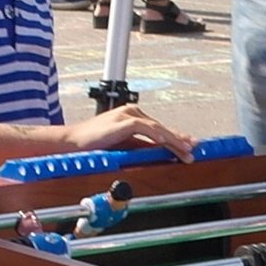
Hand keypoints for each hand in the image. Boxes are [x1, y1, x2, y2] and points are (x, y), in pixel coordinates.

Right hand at [60, 105, 195, 160]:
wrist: (72, 143)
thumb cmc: (95, 145)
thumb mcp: (123, 146)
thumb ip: (141, 147)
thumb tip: (161, 153)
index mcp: (134, 117)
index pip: (160, 128)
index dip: (176, 138)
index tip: (190, 146)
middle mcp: (133, 112)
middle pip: (161, 128)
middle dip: (179, 140)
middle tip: (193, 150)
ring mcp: (127, 115)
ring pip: (156, 128)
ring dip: (172, 140)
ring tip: (184, 150)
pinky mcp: (121, 121)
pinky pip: (142, 127)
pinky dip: (154, 135)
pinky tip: (163, 143)